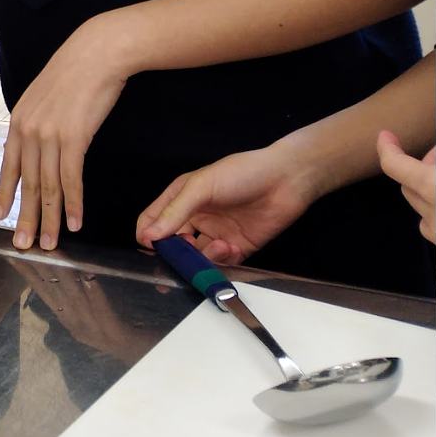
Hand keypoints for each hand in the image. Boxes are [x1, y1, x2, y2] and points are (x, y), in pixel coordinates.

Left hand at [0, 12, 133, 249]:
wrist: (97, 53)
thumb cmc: (76, 74)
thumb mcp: (45, 99)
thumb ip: (37, 123)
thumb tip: (36, 145)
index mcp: (19, 121)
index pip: (9, 165)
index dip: (5, 193)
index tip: (0, 215)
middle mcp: (29, 130)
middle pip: (26, 183)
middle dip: (25, 217)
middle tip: (23, 244)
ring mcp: (49, 134)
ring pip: (47, 187)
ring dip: (50, 218)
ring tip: (51, 243)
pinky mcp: (74, 138)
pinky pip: (70, 179)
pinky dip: (73, 204)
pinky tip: (75, 222)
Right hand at [135, 147, 321, 263]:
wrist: (286, 179)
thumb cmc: (241, 173)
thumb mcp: (201, 187)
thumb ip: (174, 212)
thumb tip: (149, 236)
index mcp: (181, 199)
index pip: (152, 221)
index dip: (149, 235)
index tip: (153, 247)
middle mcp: (196, 217)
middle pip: (173, 244)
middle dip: (175, 255)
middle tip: (181, 259)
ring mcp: (217, 233)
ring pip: (197, 257)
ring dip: (202, 257)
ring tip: (218, 246)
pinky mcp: (239, 247)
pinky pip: (223, 263)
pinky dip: (222, 260)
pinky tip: (230, 247)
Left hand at [378, 132, 435, 242]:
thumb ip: (433, 159)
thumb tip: (428, 155)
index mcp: (434, 188)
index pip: (394, 165)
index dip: (386, 147)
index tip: (385, 135)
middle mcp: (433, 215)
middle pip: (408, 185)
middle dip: (422, 166)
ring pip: (421, 209)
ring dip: (427, 189)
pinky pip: (432, 227)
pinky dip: (435, 211)